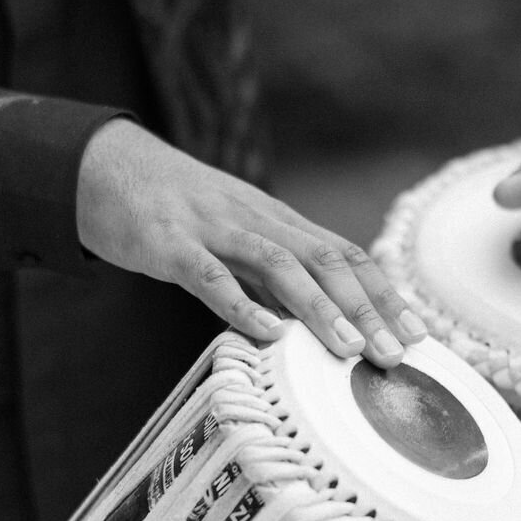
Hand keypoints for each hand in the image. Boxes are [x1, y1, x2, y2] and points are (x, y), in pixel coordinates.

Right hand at [76, 119, 426, 365]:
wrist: (104, 166)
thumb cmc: (175, 213)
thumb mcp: (233, 238)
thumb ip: (269, 278)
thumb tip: (310, 328)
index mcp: (277, 221)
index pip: (344, 254)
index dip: (383, 293)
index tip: (416, 333)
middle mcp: (256, 220)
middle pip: (325, 260)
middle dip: (366, 309)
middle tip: (397, 353)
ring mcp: (213, 229)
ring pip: (278, 265)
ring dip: (319, 307)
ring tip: (348, 349)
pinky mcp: (169, 243)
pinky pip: (209, 275)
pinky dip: (240, 304)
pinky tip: (266, 332)